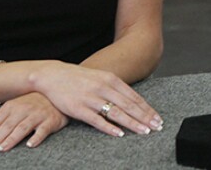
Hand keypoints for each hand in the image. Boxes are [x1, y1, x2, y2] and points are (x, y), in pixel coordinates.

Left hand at [0, 92, 67, 152]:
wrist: (57, 93)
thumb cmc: (32, 103)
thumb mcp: (11, 109)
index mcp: (11, 106)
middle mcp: (23, 109)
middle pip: (7, 126)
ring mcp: (37, 114)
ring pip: (22, 128)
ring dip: (12, 138)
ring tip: (2, 148)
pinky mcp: (50, 120)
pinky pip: (43, 130)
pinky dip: (36, 137)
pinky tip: (30, 145)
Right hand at [33, 62, 162, 136]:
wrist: (53, 75)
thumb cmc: (79, 78)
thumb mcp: (101, 78)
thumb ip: (116, 88)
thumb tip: (134, 101)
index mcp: (111, 79)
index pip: (134, 97)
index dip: (147, 109)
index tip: (157, 119)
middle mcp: (103, 88)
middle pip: (129, 105)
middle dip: (145, 118)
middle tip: (157, 127)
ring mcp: (91, 98)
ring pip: (116, 113)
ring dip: (132, 123)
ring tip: (144, 131)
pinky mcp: (78, 108)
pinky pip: (96, 120)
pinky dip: (109, 127)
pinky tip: (119, 134)